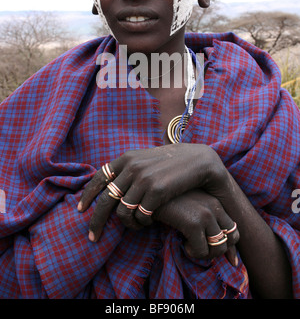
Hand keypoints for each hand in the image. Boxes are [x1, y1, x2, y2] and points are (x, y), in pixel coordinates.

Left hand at [78, 144, 229, 240]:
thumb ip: (130, 169)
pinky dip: (142, 223)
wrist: (199, 160)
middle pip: (105, 200)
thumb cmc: (173, 163)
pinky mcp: (156, 191)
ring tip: (136, 226)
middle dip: (96, 221)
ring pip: (123, 213)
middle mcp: (131, 166)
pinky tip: (149, 223)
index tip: (81, 209)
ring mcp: (143, 178)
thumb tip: (112, 182)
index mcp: (127, 158)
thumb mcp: (147, 160)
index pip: (100, 177)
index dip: (88, 195)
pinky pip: (140, 216)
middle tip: (92, 237)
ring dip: (128, 224)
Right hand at [153, 189, 238, 264]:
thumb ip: (205, 223)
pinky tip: (182, 243)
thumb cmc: (167, 203)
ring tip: (190, 245)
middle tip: (199, 248)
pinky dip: (192, 252)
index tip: (215, 252)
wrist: (147, 194)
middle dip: (217, 250)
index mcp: (214, 200)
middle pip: (231, 238)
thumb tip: (232, 258)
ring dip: (204, 253)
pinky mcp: (193, 222)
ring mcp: (206, 213)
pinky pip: (201, 250)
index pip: (234, 228)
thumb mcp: (189, 208)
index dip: (228, 244)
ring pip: (219, 247)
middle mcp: (214, 205)